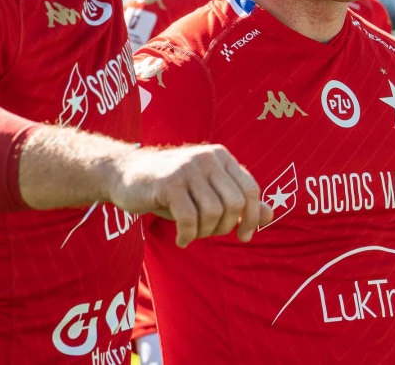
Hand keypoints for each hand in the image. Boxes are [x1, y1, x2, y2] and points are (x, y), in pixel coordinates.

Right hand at [106, 144, 270, 247]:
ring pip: (213, 213)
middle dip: (225, 227)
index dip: (251, 218)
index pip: (250, 189)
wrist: (124, 174)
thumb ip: (238, 201)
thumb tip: (270, 215)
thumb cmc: (171, 187)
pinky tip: (180, 239)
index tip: (243, 236)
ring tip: (191, 233)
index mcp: (220, 156)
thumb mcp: (206, 192)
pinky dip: (188, 236)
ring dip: (204, 232)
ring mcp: (187, 168)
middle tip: (208, 233)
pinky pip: (189, 219)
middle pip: (234, 203)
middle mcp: (207, 157)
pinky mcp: (168, 183)